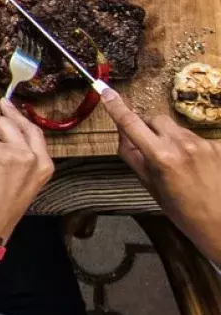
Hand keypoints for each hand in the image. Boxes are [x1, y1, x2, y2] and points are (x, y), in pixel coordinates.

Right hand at [101, 87, 220, 261]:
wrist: (220, 223)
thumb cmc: (182, 210)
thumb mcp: (149, 185)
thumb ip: (132, 155)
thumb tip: (122, 132)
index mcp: (161, 157)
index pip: (131, 123)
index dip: (116, 106)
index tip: (105, 91)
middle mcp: (182, 145)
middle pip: (156, 119)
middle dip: (149, 128)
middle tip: (151, 149)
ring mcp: (203, 144)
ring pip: (176, 129)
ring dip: (171, 138)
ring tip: (179, 165)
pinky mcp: (218, 146)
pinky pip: (195, 138)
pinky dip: (190, 148)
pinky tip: (196, 167)